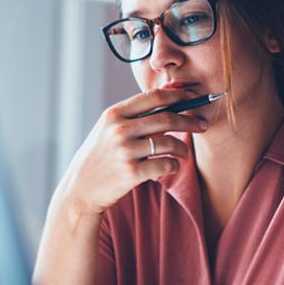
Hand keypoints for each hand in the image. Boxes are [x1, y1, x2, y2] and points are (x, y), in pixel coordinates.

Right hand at [59, 88, 207, 214]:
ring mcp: (125, 151)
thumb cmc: (99, 158)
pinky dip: (174, 165)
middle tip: (202, 125)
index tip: (193, 97)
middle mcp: (119, 129)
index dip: (177, 95)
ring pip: (169, 143)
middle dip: (190, 121)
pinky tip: (172, 166)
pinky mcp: (131, 173)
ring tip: (184, 152)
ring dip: (183, 148)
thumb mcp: (107, 130)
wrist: (80, 189)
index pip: (153, 97)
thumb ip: (131, 116)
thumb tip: (167, 102)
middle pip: (166, 118)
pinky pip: (165, 165)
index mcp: (114, 114)